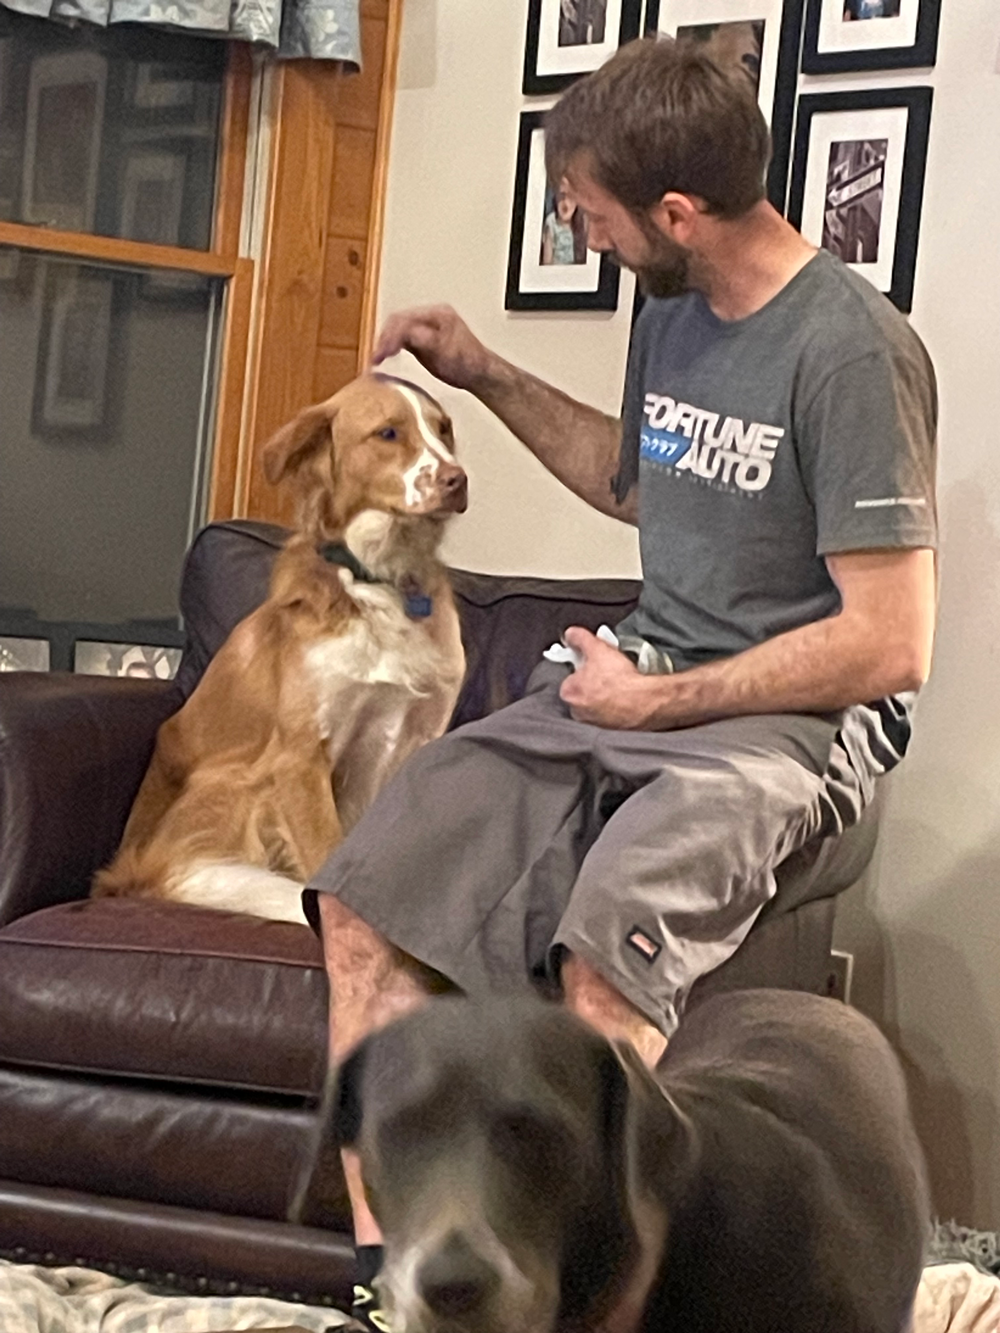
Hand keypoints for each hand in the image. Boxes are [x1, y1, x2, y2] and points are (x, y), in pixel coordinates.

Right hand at [371, 305, 492, 391]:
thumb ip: (422, 340)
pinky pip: (402, 337)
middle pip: (399, 321)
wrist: (479, 374)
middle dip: (385, 338)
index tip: (382, 353)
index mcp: (437, 314)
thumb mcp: (444, 351)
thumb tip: (401, 335)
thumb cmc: (467, 363)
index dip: (391, 336)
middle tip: (376, 357)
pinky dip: (392, 345)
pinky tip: (385, 355)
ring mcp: (426, 327)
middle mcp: (430, 316)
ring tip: (377, 358)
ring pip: (398, 328)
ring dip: (386, 342)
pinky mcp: (423, 339)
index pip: (406, 320)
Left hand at [558, 627, 657, 728]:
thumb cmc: (618, 679)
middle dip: (593, 683)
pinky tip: (625, 698)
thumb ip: (580, 639)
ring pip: (595, 705)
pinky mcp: (610, 730)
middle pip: (582, 692)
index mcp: (568, 694)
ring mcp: (594, 723)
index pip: (570, 678)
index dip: (583, 669)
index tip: (596, 665)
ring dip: (604, 696)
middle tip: (609, 674)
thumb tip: (570, 634)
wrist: (644, 703)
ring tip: (618, 685)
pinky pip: (609, 715)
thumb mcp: (597, 648)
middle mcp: (577, 712)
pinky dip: (615, 708)